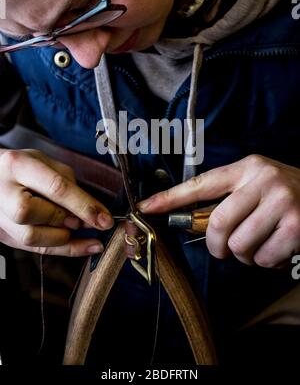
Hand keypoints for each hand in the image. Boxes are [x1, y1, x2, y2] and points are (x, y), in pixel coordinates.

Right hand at [0, 149, 113, 255]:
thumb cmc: (20, 166)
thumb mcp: (45, 162)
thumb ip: (67, 184)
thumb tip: (91, 211)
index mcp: (17, 165)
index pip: (55, 187)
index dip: (83, 206)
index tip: (104, 219)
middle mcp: (3, 192)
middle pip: (36, 214)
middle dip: (68, 220)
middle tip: (88, 221)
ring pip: (32, 237)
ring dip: (64, 237)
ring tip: (78, 227)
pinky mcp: (2, 235)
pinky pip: (34, 249)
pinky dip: (62, 250)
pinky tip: (82, 246)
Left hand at [138, 155, 299, 266]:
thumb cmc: (286, 193)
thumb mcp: (257, 183)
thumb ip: (230, 197)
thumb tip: (195, 221)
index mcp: (247, 168)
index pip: (201, 183)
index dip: (170, 198)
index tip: (146, 207)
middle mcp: (262, 181)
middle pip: (217, 223)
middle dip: (216, 245)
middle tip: (223, 250)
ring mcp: (281, 202)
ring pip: (240, 244)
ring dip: (244, 255)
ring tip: (258, 246)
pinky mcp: (297, 227)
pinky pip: (263, 258)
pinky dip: (266, 262)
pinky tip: (277, 250)